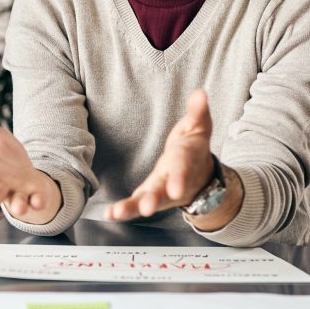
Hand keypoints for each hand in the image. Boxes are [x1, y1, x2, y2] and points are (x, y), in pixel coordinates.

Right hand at [0, 97, 60, 221]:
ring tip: (19, 208)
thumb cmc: (1, 154)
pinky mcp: (34, 194)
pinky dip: (38, 202)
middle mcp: (0, 184)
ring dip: (18, 205)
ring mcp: (17, 191)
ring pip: (15, 201)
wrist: (23, 171)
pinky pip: (37, 200)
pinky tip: (38, 202)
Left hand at [107, 88, 216, 220]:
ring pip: (146, 201)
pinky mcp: (148, 197)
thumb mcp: (199, 127)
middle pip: (163, 192)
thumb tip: (200, 93)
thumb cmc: (194, 148)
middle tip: (147, 209)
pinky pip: (135, 205)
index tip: (176, 190)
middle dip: (154, 200)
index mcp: (186, 162)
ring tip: (116, 213)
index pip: (182, 169)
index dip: (179, 179)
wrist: (199, 176)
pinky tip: (109, 215)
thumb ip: (198, 112)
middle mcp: (173, 181)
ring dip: (132, 208)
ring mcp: (160, 192)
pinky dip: (123, 211)